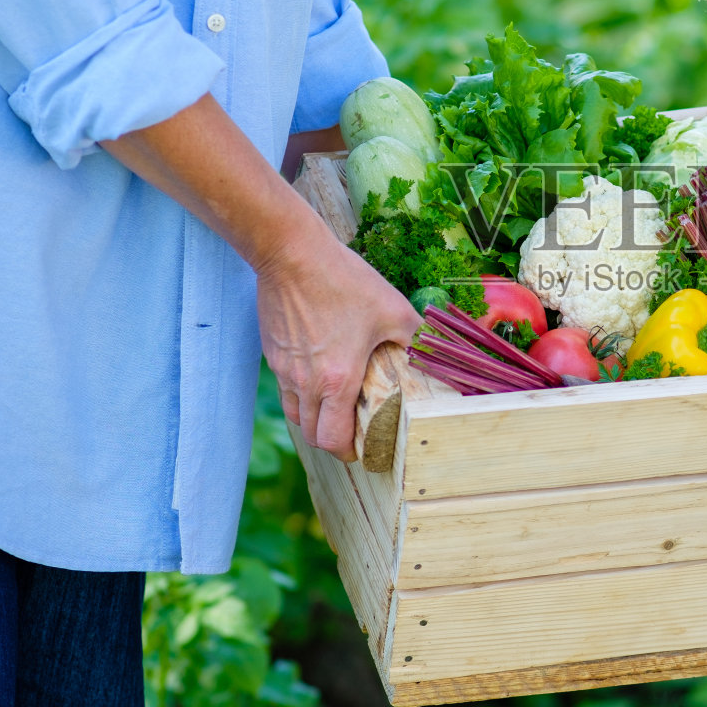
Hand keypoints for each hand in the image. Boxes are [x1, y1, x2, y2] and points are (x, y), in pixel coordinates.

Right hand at [254, 212, 419, 458]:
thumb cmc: (343, 281)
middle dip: (333, 440)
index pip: (334, 440)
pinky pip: (286, 387)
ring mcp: (284, 369)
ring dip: (315, 419)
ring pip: (295, 413)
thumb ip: (416, 339)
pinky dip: (301, 393)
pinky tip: (320, 374)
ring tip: (336, 407)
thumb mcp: (393, 309)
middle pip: (311, 434)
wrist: (291, 254)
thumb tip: (434, 354)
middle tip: (353, 432)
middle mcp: (305, 382)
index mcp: (336, 380)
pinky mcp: (272, 354)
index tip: (365, 449)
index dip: (350, 452)